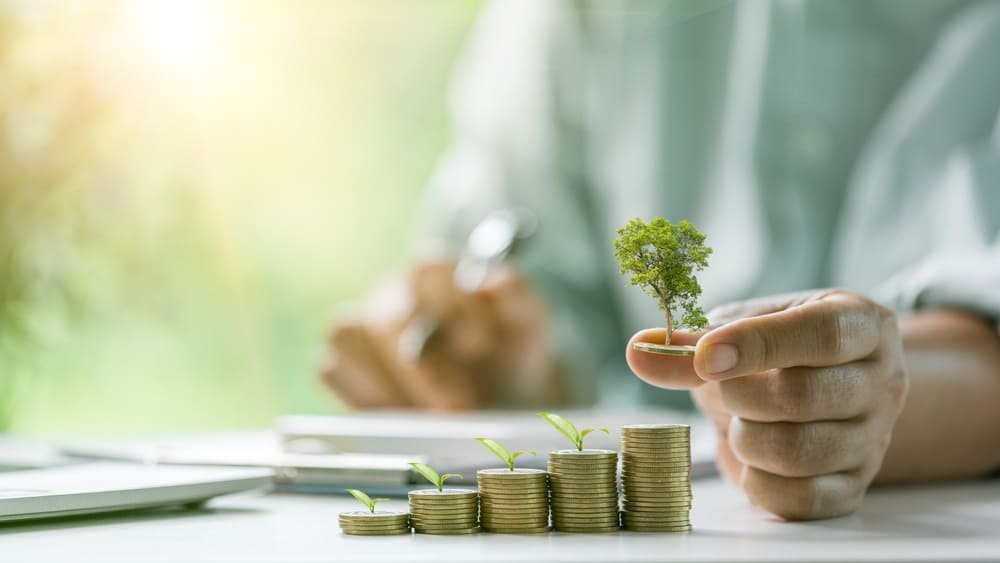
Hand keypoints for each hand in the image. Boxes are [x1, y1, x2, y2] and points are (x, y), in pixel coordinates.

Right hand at [321, 260, 559, 409]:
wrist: (499, 404)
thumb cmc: (510, 357)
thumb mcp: (528, 330)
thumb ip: (518, 300)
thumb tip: (492, 279)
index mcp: (437, 276)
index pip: (429, 268)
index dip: (451, 306)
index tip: (479, 347)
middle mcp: (393, 295)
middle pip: (388, 314)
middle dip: (424, 367)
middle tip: (458, 406)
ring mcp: (362, 329)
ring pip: (346, 332)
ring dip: (387, 380)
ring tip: (426, 416)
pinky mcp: (343, 365)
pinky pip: (330, 368)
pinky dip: (363, 395)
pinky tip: (401, 418)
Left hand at [626, 290, 908, 519]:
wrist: (816, 389)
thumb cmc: (776, 350)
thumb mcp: (744, 330)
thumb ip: (693, 342)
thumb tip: (639, 350)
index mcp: (862, 323)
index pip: (821, 333)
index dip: (758, 345)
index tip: (705, 356)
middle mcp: (882, 381)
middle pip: (805, 396)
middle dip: (739, 395)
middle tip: (722, 389)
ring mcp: (874, 439)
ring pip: (801, 452)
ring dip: (746, 438)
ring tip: (739, 421)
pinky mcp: (854, 487)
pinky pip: (800, 500)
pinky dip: (757, 482)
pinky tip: (749, 456)